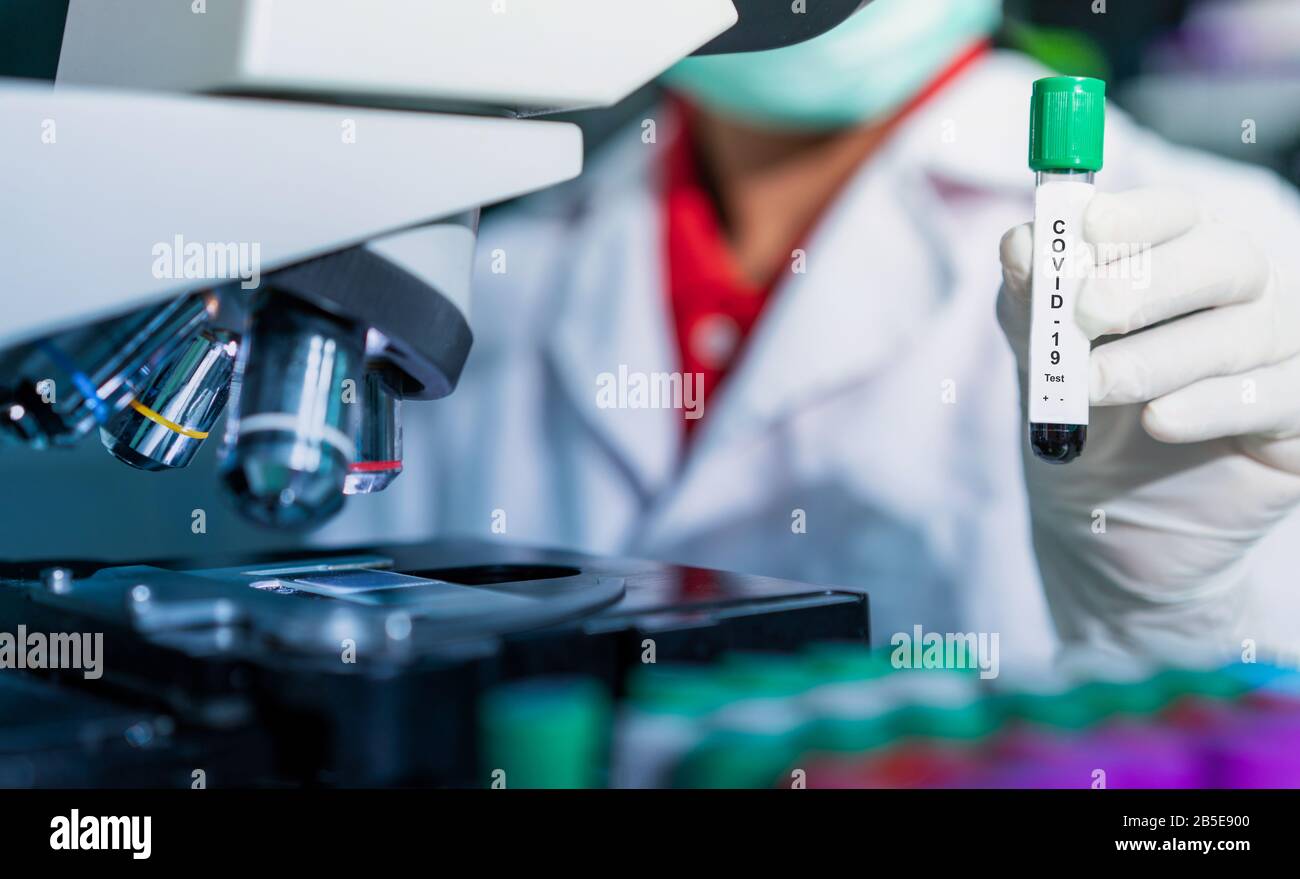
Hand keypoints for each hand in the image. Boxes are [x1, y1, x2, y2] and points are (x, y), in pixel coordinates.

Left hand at [997, 186, 1299, 661]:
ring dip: (1162, 355)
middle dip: (1151, 282)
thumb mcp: (1043, 363)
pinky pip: (1276, 396)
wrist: (1109, 530)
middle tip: (1088, 311)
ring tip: (1097, 385)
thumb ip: (1032, 303)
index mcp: (1179, 261)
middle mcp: (1244, 296)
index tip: (1085, 230)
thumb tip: (1021, 242)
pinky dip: (1213, 405)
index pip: (1178, 213)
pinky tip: (1159, 421)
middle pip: (1227, 258)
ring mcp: (1283, 354)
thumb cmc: (1083, 426)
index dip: (1136, 216)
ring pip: (1248, 330)